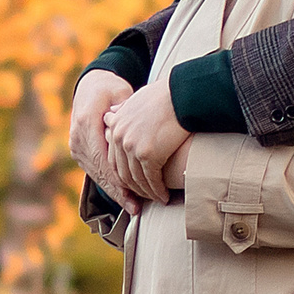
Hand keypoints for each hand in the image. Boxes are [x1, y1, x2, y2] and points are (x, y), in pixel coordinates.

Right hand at [69, 69, 134, 205]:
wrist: (90, 86)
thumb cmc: (110, 89)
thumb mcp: (120, 94)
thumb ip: (126, 113)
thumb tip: (134, 132)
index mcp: (87, 122)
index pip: (103, 158)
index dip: (119, 179)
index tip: (134, 193)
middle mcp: (77, 137)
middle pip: (99, 171)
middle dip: (118, 192)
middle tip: (136, 208)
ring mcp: (75, 145)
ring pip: (96, 174)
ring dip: (114, 191)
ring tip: (133, 206)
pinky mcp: (77, 151)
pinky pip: (94, 171)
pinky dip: (109, 183)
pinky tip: (123, 195)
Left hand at [103, 82, 191, 205]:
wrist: (181, 95)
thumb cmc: (166, 96)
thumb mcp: (137, 100)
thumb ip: (123, 110)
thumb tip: (111, 113)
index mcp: (116, 125)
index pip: (114, 158)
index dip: (125, 174)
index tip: (135, 183)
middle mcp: (119, 136)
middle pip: (122, 172)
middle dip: (134, 188)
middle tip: (145, 196)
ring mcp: (131, 146)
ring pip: (136, 179)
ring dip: (147, 193)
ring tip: (158, 198)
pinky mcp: (147, 154)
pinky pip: (151, 180)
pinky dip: (158, 191)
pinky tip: (164, 195)